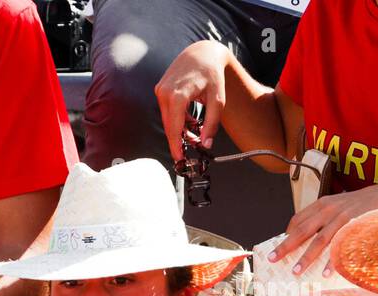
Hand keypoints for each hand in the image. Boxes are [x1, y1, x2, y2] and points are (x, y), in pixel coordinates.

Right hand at [155, 40, 231, 162]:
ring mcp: (160, 90)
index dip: (176, 146)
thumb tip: (205, 144)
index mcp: (178, 95)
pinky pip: (166, 111)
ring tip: (195, 129)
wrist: (202, 53)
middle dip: (180, 139)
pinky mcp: (159, 90)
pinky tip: (189, 118)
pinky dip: (177, 118)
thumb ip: (211, 124)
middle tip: (193, 146)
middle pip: (169, 126)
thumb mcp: (218, 100)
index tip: (179, 159)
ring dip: (179, 128)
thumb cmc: (212, 74)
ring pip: (167, 120)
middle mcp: (164, 92)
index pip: (174, 128)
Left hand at [269, 181, 377, 274]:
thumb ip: (322, 217)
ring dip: (306, 258)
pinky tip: (324, 273)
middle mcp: (328, 210)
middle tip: (273, 259)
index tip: (277, 247)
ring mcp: (341, 218)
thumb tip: (305, 234)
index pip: (297, 220)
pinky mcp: (354, 226)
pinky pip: (340, 246)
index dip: (286, 234)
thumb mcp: (337, 204)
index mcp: (322, 204)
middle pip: (302, 231)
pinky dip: (332, 260)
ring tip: (296, 271)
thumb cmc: (360, 203)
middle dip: (286, 246)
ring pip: (319, 241)